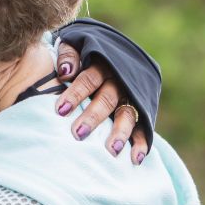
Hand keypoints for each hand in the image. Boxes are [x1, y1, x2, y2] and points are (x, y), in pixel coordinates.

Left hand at [54, 43, 150, 164]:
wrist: (108, 55)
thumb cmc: (82, 56)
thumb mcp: (75, 46)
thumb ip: (68, 54)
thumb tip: (65, 72)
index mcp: (103, 63)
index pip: (89, 78)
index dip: (76, 93)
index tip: (60, 110)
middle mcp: (119, 80)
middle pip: (107, 98)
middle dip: (93, 116)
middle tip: (78, 134)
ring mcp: (131, 97)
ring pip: (126, 114)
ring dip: (120, 132)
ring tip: (111, 151)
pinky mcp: (140, 111)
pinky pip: (143, 128)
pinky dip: (141, 143)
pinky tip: (135, 159)